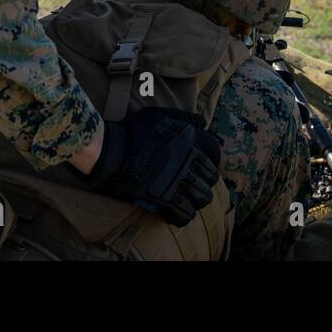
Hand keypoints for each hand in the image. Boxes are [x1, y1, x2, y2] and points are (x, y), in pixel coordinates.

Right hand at [84, 107, 221, 226]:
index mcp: (190, 141)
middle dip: (204, 180)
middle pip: (211, 178)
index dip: (211, 157)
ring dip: (196, 198)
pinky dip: (182, 215)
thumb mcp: (160, 115)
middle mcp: (190, 162)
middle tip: (193, 182)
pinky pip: (186, 214)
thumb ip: (183, 117)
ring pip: (203, 198)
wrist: (117, 152)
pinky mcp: (169, 200)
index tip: (203, 162)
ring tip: (187, 198)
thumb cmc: (136, 131)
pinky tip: (175, 212)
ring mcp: (181, 182)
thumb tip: (201, 122)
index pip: (214, 151)